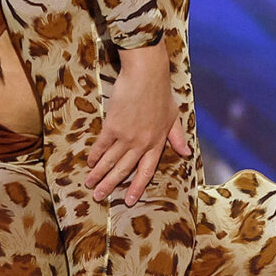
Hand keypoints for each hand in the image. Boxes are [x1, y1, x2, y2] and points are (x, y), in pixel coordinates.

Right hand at [83, 44, 192, 203]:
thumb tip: (186, 153)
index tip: (128, 200)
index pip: (146, 171)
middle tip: (98, 196)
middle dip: (110, 185)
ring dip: (98, 174)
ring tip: (89, 184)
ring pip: (110, 161)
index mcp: (157, 142)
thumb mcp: (174, 116)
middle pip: (124, 170)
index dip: (137, 187)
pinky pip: (101, 146)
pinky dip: (94, 155)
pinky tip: (89, 163)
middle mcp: (141, 144)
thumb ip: (177, 137)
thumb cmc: (162, 93)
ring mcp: (126, 136)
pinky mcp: (113, 127)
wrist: (146, 75)